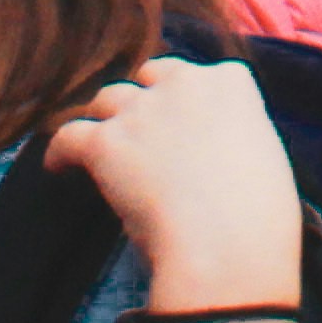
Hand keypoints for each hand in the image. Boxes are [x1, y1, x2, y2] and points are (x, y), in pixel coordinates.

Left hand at [49, 56, 302, 322]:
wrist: (227, 247)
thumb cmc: (258, 218)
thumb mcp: (263, 159)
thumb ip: (233, 137)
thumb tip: (207, 156)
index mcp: (230, 83)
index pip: (199, 75)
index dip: (186, 102)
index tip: (183, 125)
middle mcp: (184, 84)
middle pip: (149, 77)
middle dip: (144, 101)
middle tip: (142, 135)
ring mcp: (142, 111)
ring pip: (108, 100)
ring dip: (106, 121)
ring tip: (100, 148)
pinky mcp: (105, 142)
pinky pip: (68, 136)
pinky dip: (61, 151)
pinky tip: (58, 166)